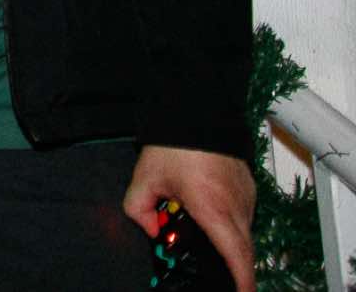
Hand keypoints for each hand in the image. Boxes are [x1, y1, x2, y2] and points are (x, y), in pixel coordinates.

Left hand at [123, 145, 255, 291]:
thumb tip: (152, 229)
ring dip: (229, 244)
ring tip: (206, 243)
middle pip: (243, 250)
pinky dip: (231, 226)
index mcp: (213, 208)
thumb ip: (139, 209)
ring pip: (243, 233)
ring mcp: (246, 197)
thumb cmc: (175, 143)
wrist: (198, 112)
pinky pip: (243, 216)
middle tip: (222, 280)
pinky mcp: (248, 188)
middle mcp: (236, 206)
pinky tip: (210, 221)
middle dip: (235, 269)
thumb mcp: (145, 178)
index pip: (235, 255)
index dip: (241, 279)